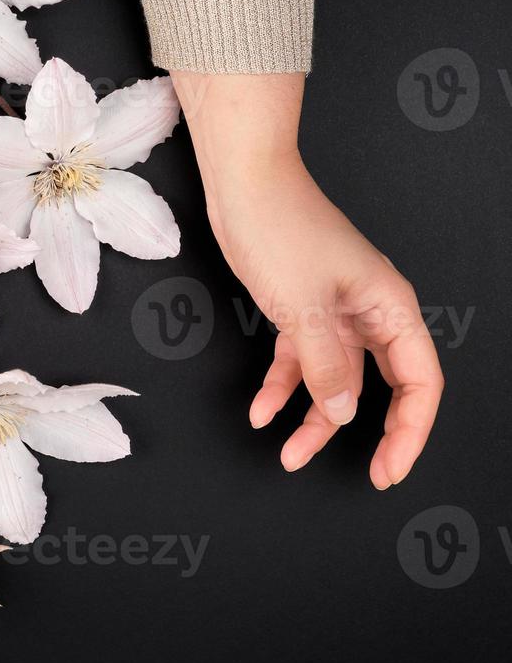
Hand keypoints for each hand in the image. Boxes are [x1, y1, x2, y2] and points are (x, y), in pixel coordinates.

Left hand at [172, 73, 442, 488]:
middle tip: (366, 476)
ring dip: (314, 419)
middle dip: (372, 435)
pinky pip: (299, 361)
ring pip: (335, 380)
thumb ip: (328, 365)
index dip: (411, 430)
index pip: (419, 382)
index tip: (390, 469)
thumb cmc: (282, 230)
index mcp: (390, 307)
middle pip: (382, 387)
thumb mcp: (305, 307)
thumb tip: (346, 412)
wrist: (243, 185)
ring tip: (288, 456)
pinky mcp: (298, 308)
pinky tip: (260, 411)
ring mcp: (333, 312)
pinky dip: (281, 387)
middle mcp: (369, 312)